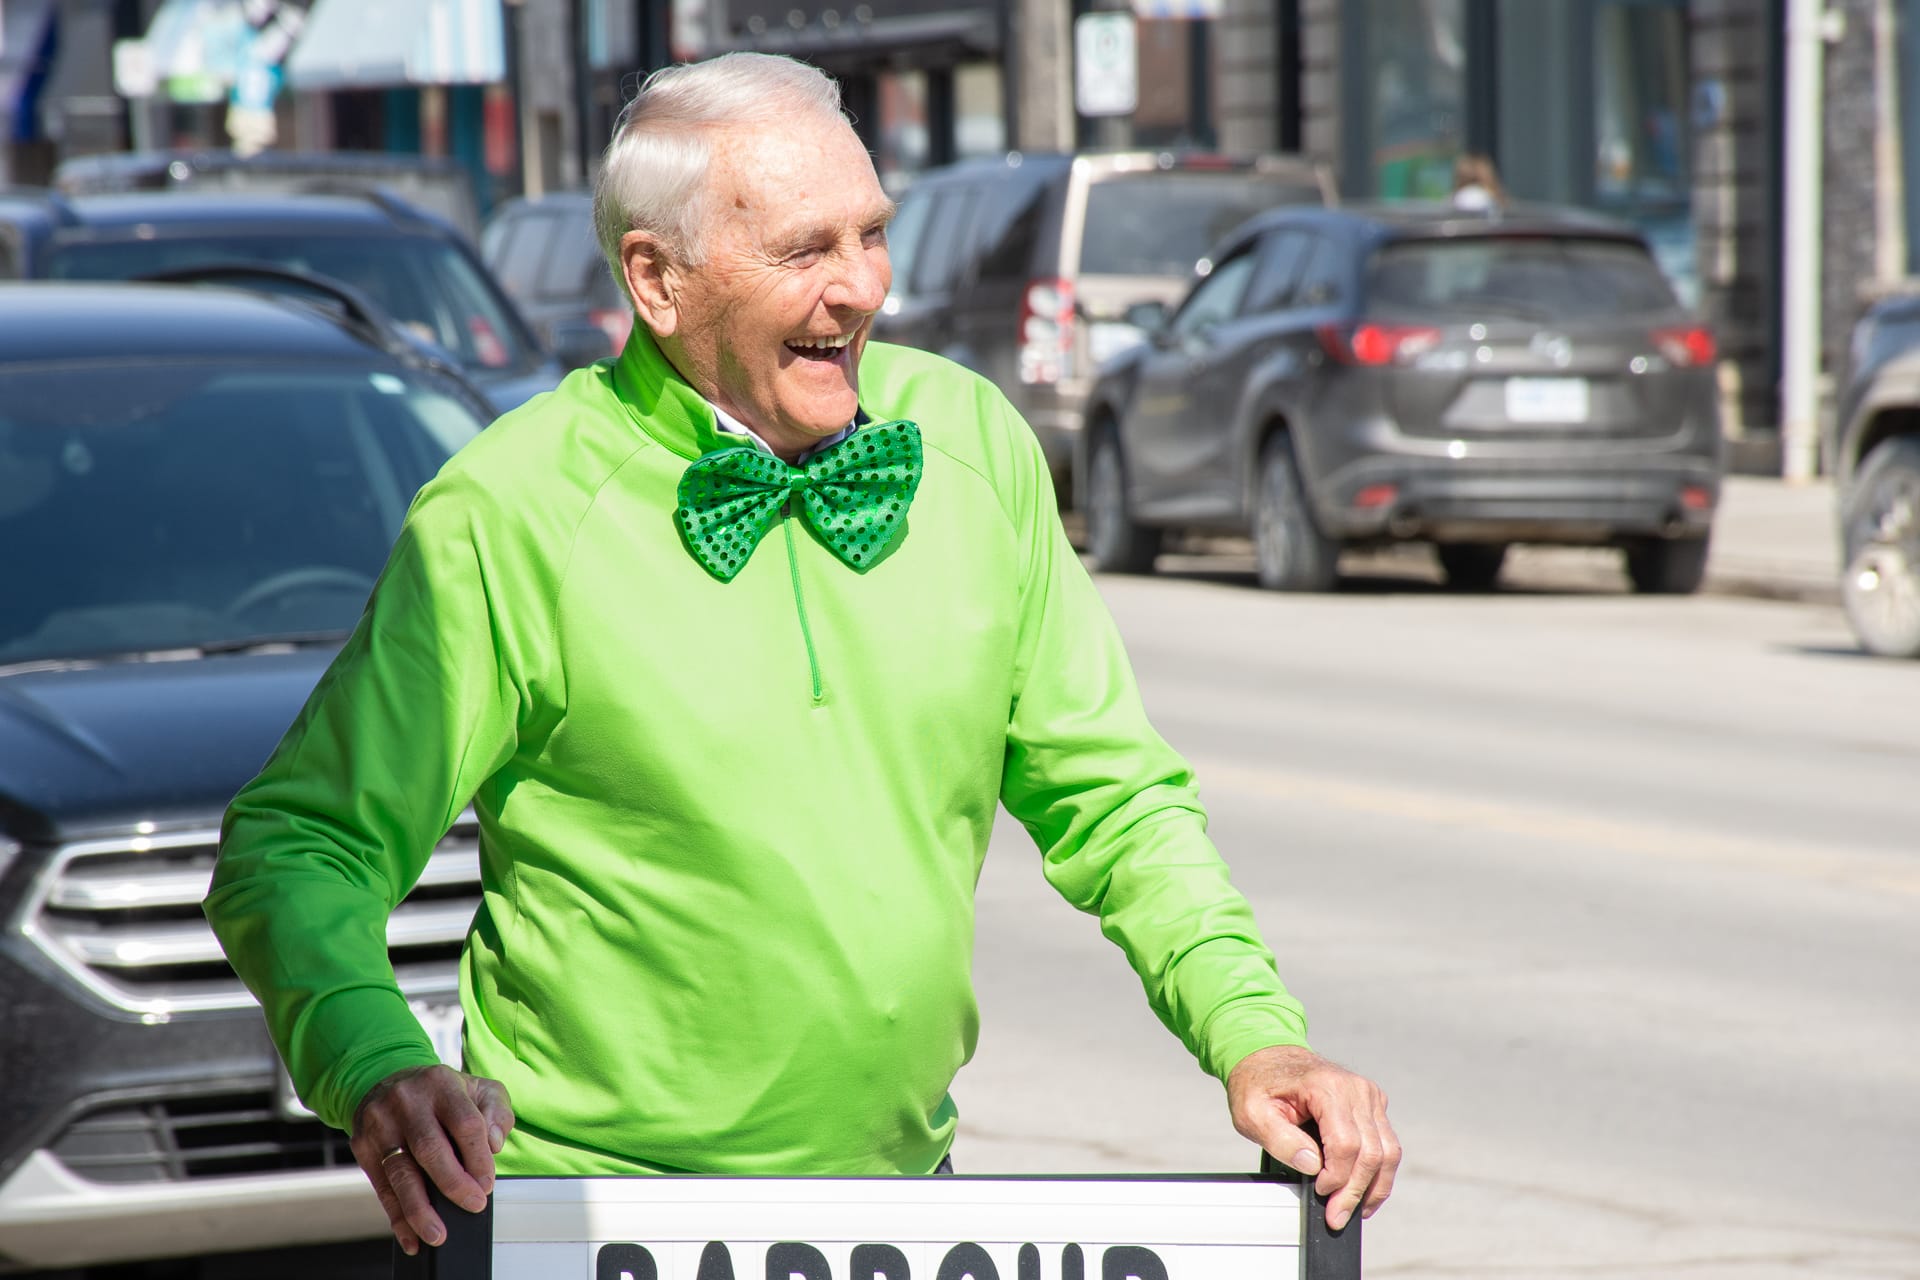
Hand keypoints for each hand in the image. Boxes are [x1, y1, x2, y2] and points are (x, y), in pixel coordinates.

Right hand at [349, 1064, 514, 1254]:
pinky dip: (397, 1218)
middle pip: (430, 1149)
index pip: (464, 1123)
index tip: (487, 1184)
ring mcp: (381, 1124)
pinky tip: (411, 1238)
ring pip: (401, 1173)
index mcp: (440, 1083)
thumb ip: (496, 1112)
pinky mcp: (363, 1146)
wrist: (388, 1081)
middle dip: (453, 1184)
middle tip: (473, 1206)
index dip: (478, 1158)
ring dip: (420, 1210)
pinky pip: (381, 1188)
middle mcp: (407, 1101)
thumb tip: (494, 1144)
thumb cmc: (441, 1093)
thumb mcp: (478, 1088)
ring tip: (438, 1234)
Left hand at [1227, 1044, 1398, 1230]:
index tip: (1320, 1193)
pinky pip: (1387, 1144)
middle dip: (1356, 1191)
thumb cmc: (1259, 1084)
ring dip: (1374, 1187)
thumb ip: (1281, 1140)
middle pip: (1371, 1152)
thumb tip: (1312, 1166)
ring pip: (1388, 1151)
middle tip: (1336, 1217)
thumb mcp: (1252, 1113)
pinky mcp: (1374, 1104)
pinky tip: (1364, 1190)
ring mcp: (1369, 1095)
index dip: (1336, 1177)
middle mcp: (1356, 1089)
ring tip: (1356, 1210)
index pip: (1346, 1144)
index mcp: (1326, 1087)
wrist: (1269, 1057)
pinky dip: (1378, 1172)